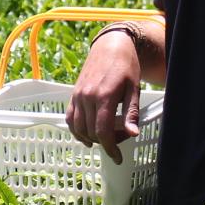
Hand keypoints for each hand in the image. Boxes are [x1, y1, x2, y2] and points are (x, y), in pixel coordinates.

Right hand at [65, 31, 142, 160]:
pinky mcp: (73, 95)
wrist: (111, 46)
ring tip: (106, 136)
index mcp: (104, 96)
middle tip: (120, 138)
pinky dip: (76, 130)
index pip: (103, 131)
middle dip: (105, 142)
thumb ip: (131, 113)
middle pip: (91, 132)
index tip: (117, 158)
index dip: (110, 148)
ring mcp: (78, 96)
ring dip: (91, 138)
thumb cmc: (126, 67)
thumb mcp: (134, 89)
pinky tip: (87, 136)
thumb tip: (132, 134)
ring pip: (78, 128)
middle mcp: (87, 97)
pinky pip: (70, 118)